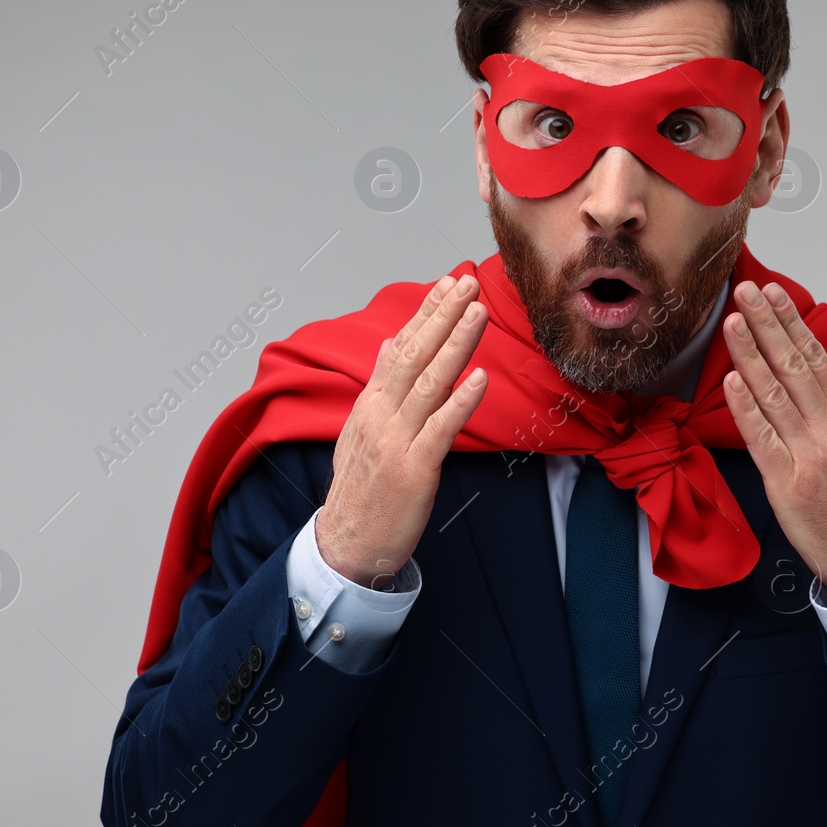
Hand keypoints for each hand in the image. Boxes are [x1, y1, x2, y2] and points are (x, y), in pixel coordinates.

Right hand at [314, 273, 488, 588]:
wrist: (347, 545)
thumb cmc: (360, 491)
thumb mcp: (359, 432)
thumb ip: (377, 389)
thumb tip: (386, 347)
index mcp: (369, 404)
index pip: (399, 346)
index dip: (425, 313)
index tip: (447, 284)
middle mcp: (380, 415)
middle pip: (414, 354)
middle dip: (443, 315)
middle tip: (467, 281)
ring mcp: (397, 441)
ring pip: (429, 383)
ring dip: (456, 345)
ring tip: (477, 313)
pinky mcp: (415, 468)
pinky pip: (441, 428)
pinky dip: (461, 401)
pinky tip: (480, 377)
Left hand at [720, 279, 826, 604]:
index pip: (816, 356)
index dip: (791, 323)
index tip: (773, 295)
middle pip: (792, 364)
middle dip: (767, 324)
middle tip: (745, 292)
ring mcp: (807, 452)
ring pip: (773, 393)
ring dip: (750, 354)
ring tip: (733, 323)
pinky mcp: (785, 481)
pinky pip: (761, 436)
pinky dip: (746, 407)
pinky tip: (732, 380)